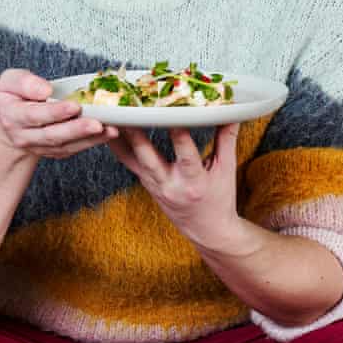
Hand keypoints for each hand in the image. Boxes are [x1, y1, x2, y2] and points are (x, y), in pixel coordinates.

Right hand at [0, 68, 118, 159]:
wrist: (10, 121)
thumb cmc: (13, 96)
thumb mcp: (10, 82)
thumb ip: (24, 82)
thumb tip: (45, 90)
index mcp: (12, 116)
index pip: (34, 115)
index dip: (55, 112)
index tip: (74, 105)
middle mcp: (25, 136)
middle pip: (52, 135)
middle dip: (76, 129)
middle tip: (97, 123)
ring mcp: (40, 147)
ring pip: (66, 145)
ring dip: (89, 138)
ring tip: (109, 129)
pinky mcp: (54, 151)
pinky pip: (74, 149)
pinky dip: (92, 142)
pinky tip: (107, 133)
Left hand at [106, 122, 241, 249]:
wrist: (207, 229)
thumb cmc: (219, 199)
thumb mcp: (226, 170)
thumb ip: (226, 139)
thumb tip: (232, 112)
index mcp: (194, 182)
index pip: (186, 156)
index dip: (179, 136)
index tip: (174, 116)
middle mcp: (170, 185)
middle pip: (149, 159)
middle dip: (137, 136)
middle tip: (129, 112)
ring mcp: (154, 185)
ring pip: (132, 159)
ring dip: (121, 138)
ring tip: (112, 114)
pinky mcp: (146, 183)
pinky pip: (128, 162)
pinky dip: (119, 145)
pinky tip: (110, 128)